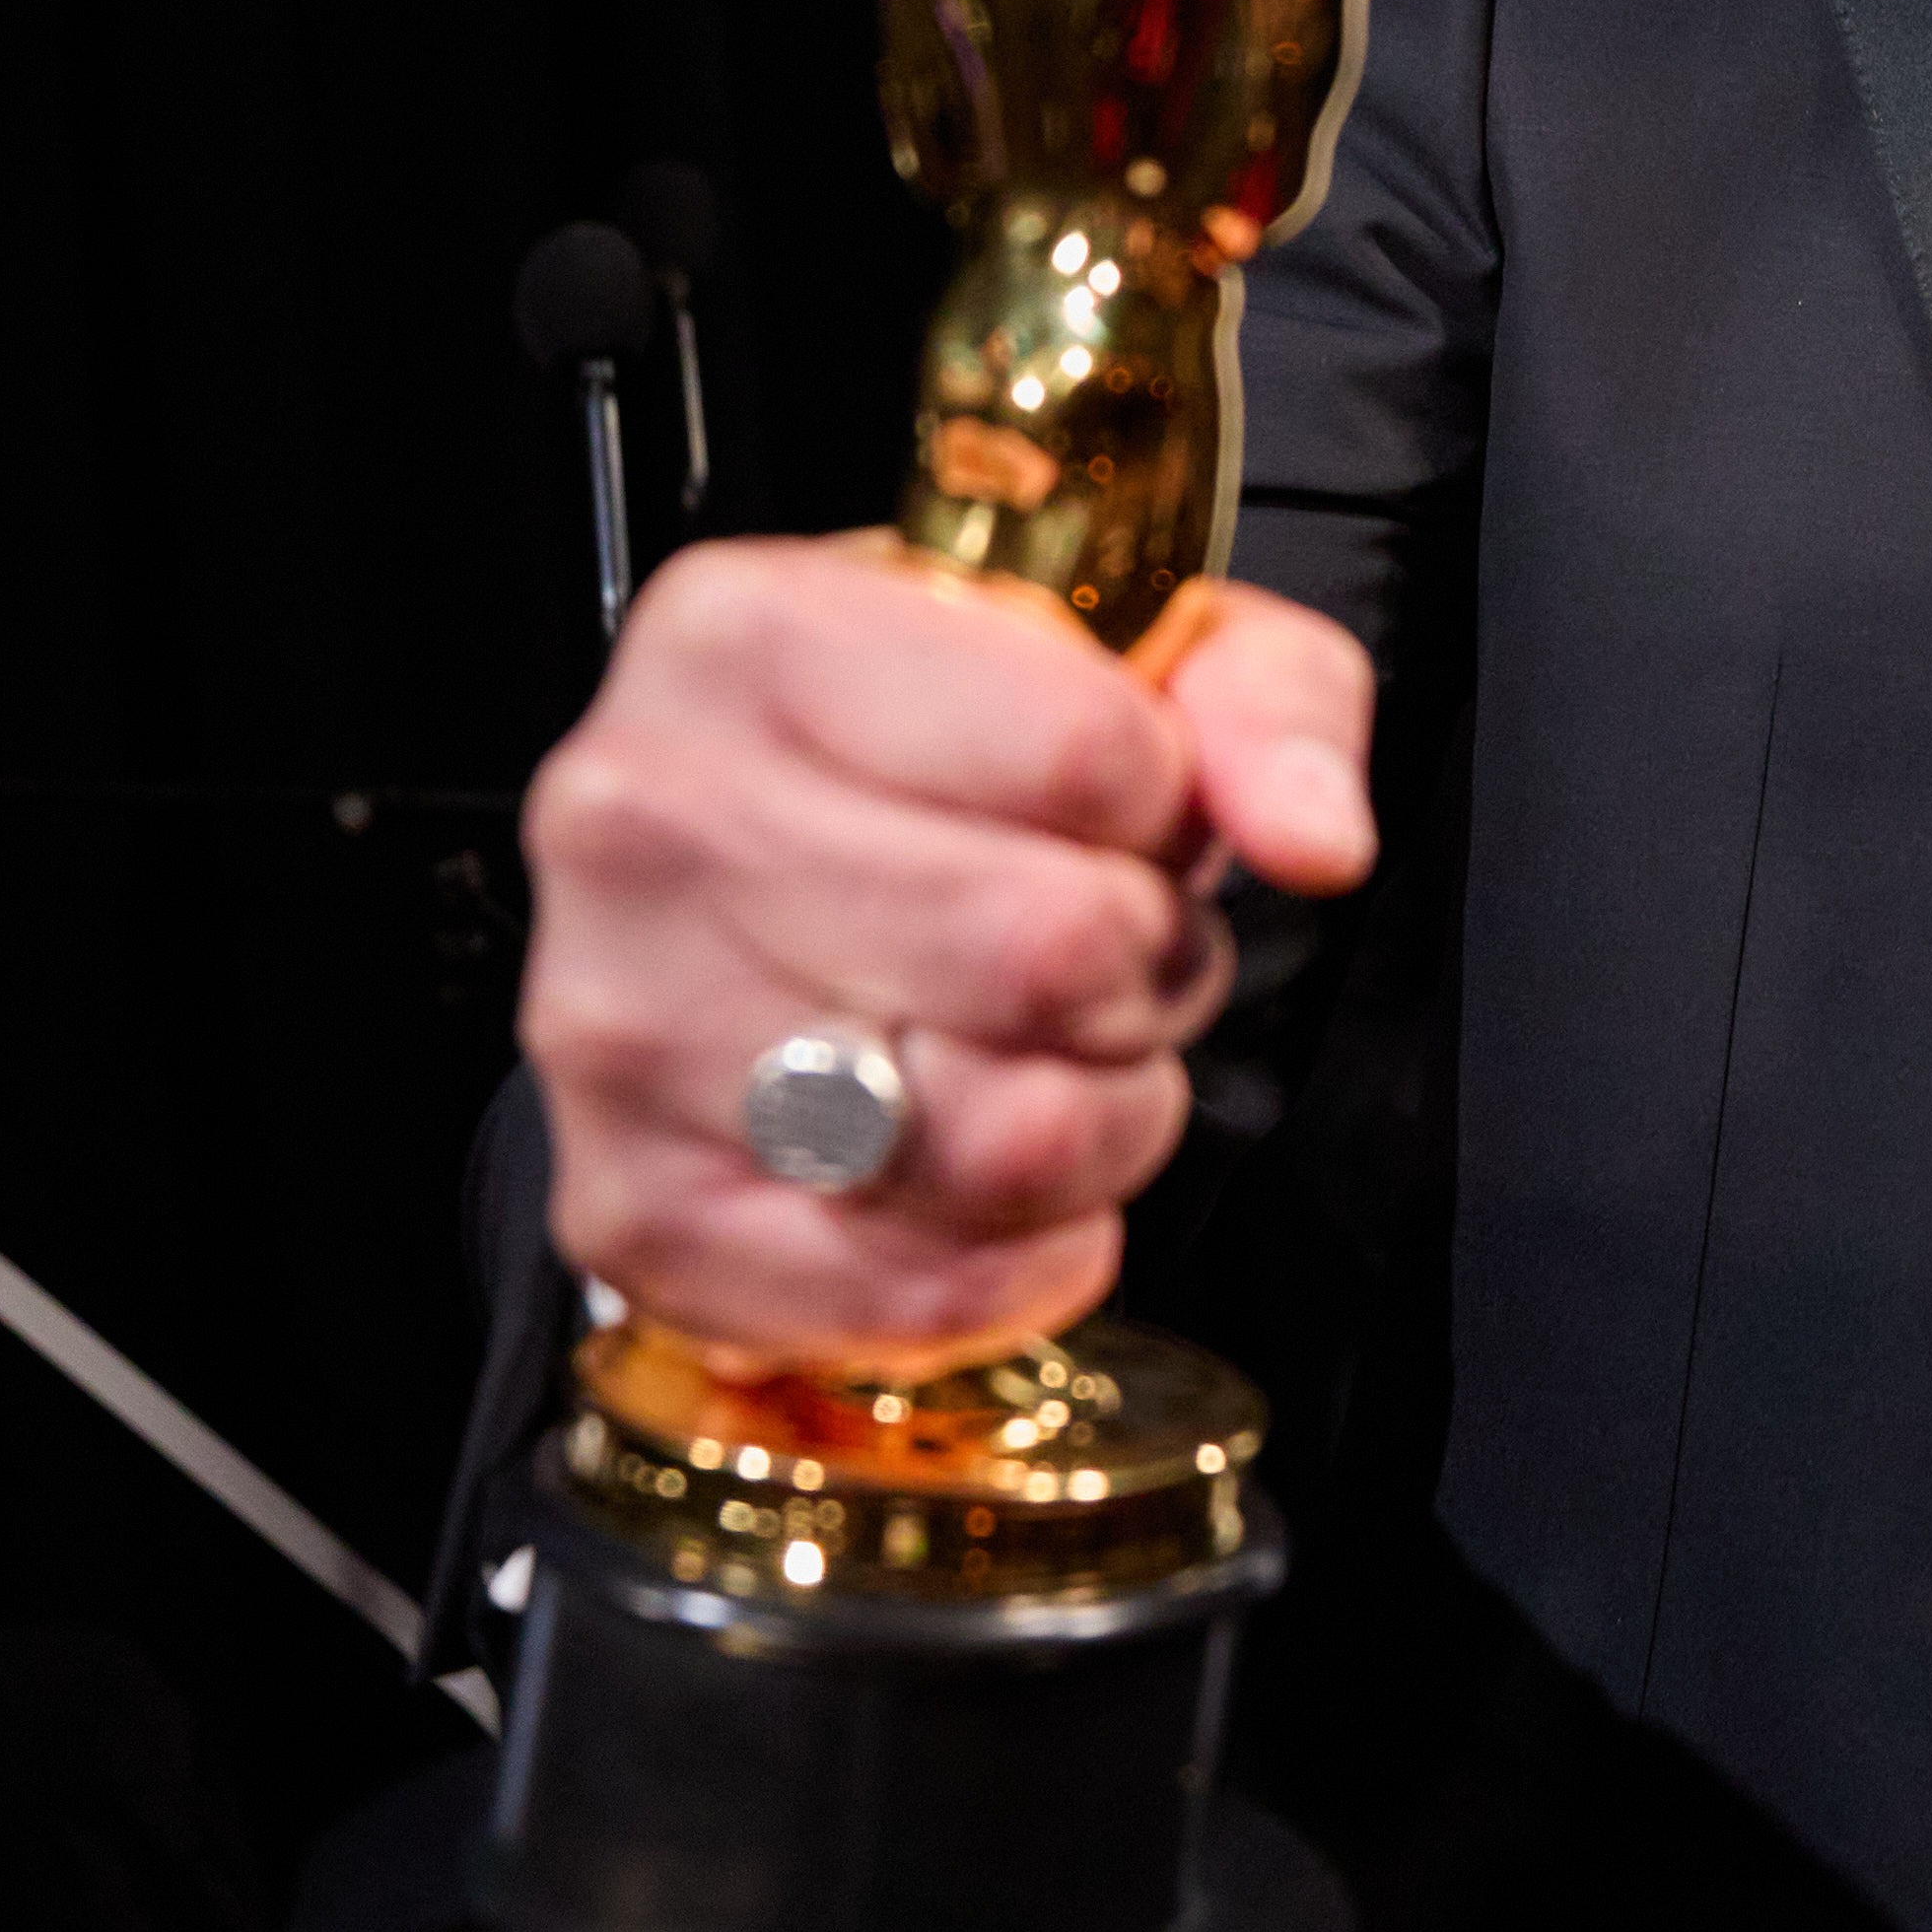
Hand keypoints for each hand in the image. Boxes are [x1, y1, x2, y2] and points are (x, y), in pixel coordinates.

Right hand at [517, 540, 1376, 1358]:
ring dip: (1097, 1117)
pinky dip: (1020, 1260)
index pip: (1087, 757)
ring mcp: (619, 1027)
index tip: (1129, 811)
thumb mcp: (1141, 651)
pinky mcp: (634, 1211)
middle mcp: (646, 824)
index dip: (1169, 809)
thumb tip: (1311, 836)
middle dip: (1144, 967)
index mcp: (749, 636)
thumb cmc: (946, 752)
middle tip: (1109, 946)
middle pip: (1046, 953)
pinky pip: (914, 1295)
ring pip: (999, 1141)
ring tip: (1056, 1051)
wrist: (768, 864)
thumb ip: (1267, 705)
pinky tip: (1011, 1182)